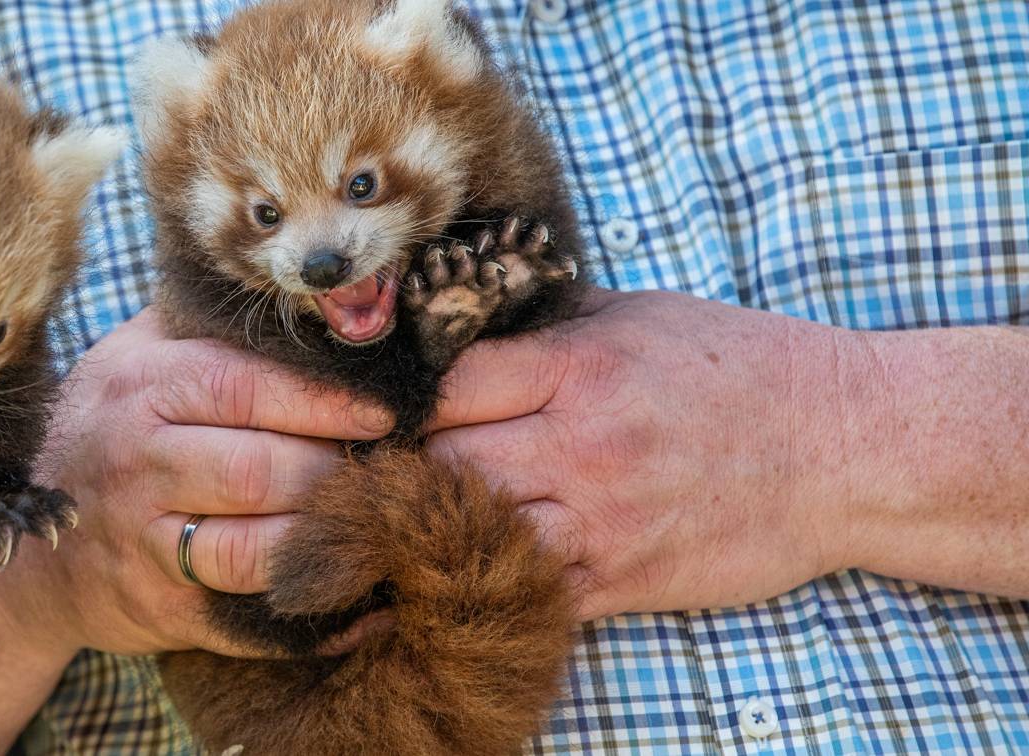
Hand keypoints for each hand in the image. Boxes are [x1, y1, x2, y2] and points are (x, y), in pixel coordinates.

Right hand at [0, 308, 392, 659]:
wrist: (32, 552)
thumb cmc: (106, 434)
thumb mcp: (131, 358)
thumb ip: (202, 324)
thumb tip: (300, 295)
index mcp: (141, 388)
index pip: (244, 387)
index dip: (324, 401)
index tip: (384, 413)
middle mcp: (136, 462)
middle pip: (259, 470)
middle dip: (335, 473)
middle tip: (387, 473)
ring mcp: (142, 542)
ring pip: (253, 549)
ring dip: (323, 540)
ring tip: (368, 527)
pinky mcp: (158, 608)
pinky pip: (247, 619)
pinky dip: (314, 621)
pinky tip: (363, 607)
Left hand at [426, 289, 872, 619]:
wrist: (846, 450)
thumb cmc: (740, 370)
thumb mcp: (639, 314)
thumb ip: (545, 323)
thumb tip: (458, 318)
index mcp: (581, 370)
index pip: (446, 387)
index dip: (403, 399)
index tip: (390, 406)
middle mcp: (584, 447)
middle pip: (442, 465)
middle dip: (407, 465)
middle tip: (396, 463)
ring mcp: (603, 522)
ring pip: (471, 535)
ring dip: (440, 527)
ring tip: (427, 513)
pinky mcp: (623, 581)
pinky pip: (526, 592)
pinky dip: (492, 580)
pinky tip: (477, 562)